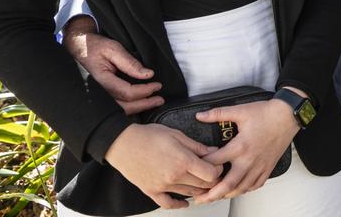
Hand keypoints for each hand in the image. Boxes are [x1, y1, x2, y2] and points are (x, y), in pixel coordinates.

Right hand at [63, 16, 163, 114]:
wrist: (78, 48)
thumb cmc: (95, 47)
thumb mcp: (113, 49)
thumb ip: (129, 62)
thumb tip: (148, 74)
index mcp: (101, 81)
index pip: (126, 92)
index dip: (144, 91)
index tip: (157, 85)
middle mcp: (98, 93)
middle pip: (124, 106)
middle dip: (144, 104)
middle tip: (160, 100)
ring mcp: (98, 96)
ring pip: (119, 110)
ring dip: (138, 108)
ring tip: (154, 103)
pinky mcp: (100, 96)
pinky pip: (115, 107)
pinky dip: (129, 107)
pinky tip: (140, 104)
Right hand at [105, 123, 219, 207]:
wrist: (122, 143)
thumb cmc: (147, 136)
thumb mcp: (176, 134)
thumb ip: (196, 145)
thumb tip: (212, 151)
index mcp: (183, 161)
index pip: (211, 174)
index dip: (218, 169)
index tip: (217, 164)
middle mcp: (175, 176)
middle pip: (203, 185)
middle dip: (211, 180)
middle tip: (212, 173)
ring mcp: (163, 186)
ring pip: (189, 194)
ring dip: (198, 190)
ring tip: (202, 184)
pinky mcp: (152, 191)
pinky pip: (167, 203)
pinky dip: (178, 204)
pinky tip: (185, 202)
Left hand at [192, 94, 300, 202]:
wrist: (288, 116)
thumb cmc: (266, 113)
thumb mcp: (240, 110)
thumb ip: (218, 114)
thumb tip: (200, 116)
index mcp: (240, 147)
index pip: (215, 162)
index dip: (201, 167)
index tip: (193, 169)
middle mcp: (249, 160)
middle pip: (227, 184)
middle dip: (212, 194)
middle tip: (200, 199)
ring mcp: (260, 166)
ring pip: (241, 188)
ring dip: (227, 195)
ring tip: (216, 197)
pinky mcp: (268, 168)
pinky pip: (255, 185)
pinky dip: (244, 190)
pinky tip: (238, 189)